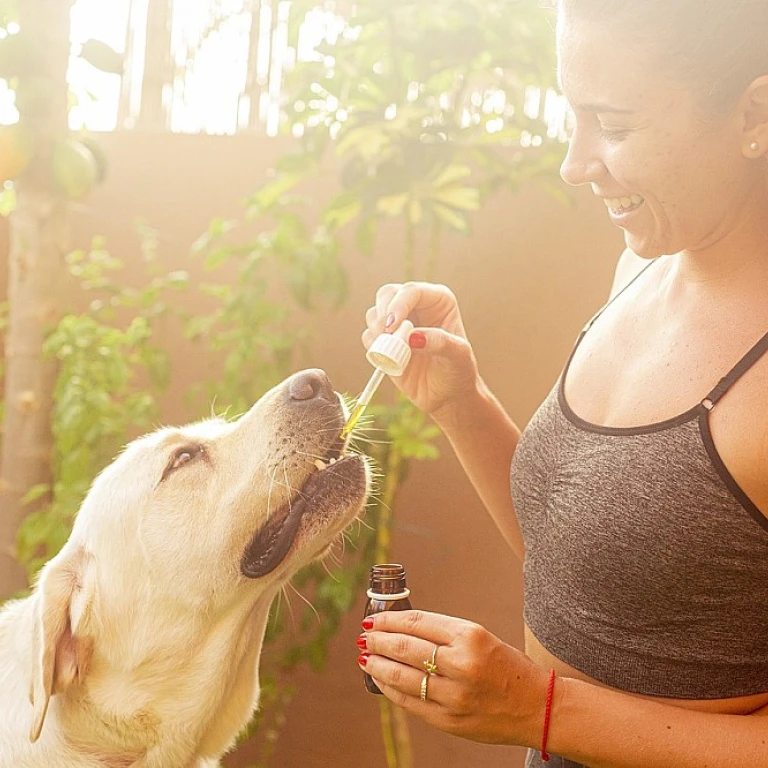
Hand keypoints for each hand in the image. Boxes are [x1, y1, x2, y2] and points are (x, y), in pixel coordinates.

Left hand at [357, 610, 548, 746]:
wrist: (537, 706)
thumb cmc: (507, 667)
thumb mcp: (480, 637)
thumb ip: (443, 634)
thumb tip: (401, 629)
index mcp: (470, 636)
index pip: (417, 622)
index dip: (389, 619)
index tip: (374, 618)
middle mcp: (461, 664)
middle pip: (405, 647)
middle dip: (378, 640)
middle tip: (364, 636)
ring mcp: (454, 695)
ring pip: (402, 676)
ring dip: (378, 665)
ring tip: (365, 656)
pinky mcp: (449, 720)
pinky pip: (410, 702)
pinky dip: (390, 690)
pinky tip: (380, 680)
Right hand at [363, 282, 480, 417]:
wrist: (448, 396)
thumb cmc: (459, 372)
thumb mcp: (459, 356)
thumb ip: (440, 343)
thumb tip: (413, 337)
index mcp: (438, 300)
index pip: (411, 291)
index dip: (398, 304)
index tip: (393, 326)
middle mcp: (416, 307)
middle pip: (387, 294)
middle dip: (383, 314)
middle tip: (388, 336)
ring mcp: (398, 324)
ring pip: (374, 314)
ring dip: (377, 332)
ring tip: (395, 352)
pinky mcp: (385, 342)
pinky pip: (368, 336)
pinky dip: (373, 346)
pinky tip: (389, 360)